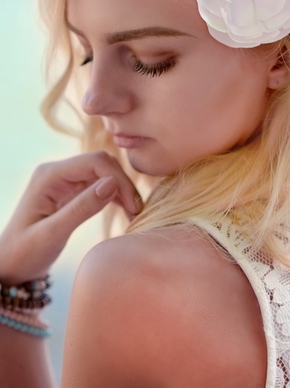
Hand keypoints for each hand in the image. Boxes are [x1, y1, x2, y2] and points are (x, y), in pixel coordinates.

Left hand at [0, 152, 142, 283]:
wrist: (8, 266)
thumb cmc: (23, 254)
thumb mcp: (52, 234)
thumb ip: (81, 208)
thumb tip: (112, 183)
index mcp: (49, 176)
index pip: (94, 162)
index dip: (119, 179)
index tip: (134, 206)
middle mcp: (57, 172)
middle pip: (102, 164)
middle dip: (123, 184)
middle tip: (138, 212)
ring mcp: (64, 180)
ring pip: (103, 173)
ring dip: (122, 190)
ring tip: (135, 214)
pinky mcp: (71, 191)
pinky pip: (99, 185)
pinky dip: (115, 196)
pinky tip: (126, 212)